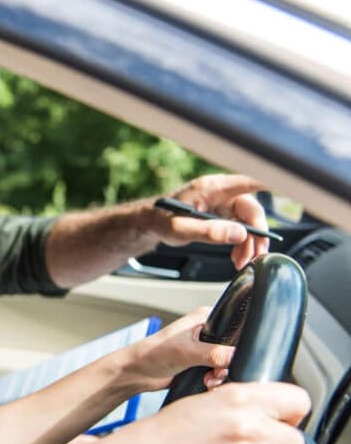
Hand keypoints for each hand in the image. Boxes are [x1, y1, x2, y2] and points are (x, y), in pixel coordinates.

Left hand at [119, 307, 233, 392]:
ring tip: (209, 380)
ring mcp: (206, 348)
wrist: (137, 373)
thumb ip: (213, 353)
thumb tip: (235, 356)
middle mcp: (208, 332)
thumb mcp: (186, 352)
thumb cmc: (152, 353)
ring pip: (228, 363)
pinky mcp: (203, 364)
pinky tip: (208, 384)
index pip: (235, 327)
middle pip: (235, 349)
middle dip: (228, 365)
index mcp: (205, 319)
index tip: (231, 359)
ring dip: (221, 375)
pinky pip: (220, 373)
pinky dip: (217, 380)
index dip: (238, 345)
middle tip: (216, 373)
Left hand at [153, 174, 268, 268]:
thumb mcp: (179, 229)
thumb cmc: (160, 220)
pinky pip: (240, 228)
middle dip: (257, 234)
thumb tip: (238, 234)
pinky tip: (237, 256)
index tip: (293, 188)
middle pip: (252, 209)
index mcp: (211, 188)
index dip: (272, 183)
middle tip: (255, 255)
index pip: (248, 181)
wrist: (149, 223)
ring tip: (242, 262)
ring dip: (249, 243)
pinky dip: (242, 243)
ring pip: (248, 222)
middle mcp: (221, 193)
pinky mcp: (222, 215)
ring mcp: (222, 204)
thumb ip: (208, 231)